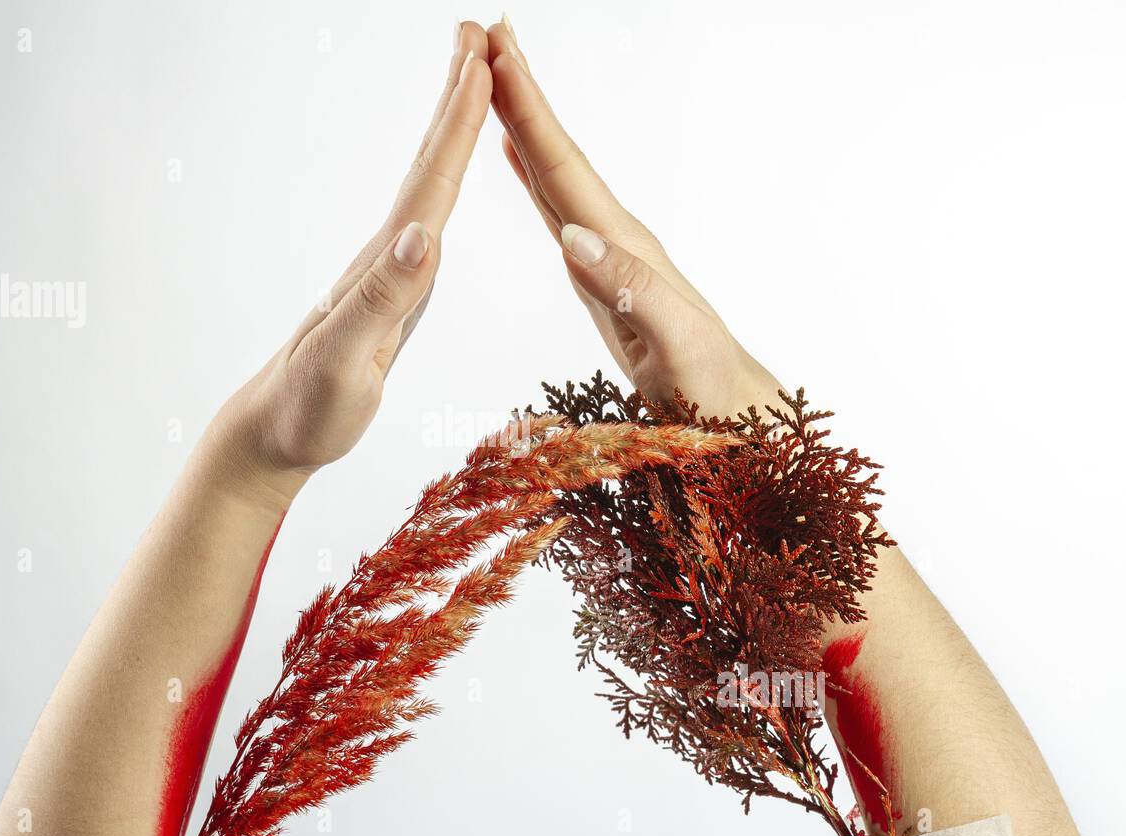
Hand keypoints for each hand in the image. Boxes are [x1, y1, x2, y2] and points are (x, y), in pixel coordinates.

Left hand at [211, 24, 492, 501]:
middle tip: (478, 37)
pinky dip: (444, 185)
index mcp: (384, 266)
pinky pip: (427, 222)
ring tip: (471, 84)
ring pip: (427, 188)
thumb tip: (426, 234)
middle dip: (455, 100)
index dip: (458, 125)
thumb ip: (383, 300)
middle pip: (426, 167)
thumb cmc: (308, 408)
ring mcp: (389, 272)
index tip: (483, 65)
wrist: (274, 432)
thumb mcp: (346, 361)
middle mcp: (387, 257)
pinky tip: (447, 184)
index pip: (429, 186)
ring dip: (451, 132)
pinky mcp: (392, 293)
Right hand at [486, 19, 778, 417]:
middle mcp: (613, 238)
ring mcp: (606, 255)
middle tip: (483, 33)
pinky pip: (556, 210)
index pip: (566, 167)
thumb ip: (630, 289)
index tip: (496, 52)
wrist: (737, 413)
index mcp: (623, 247)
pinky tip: (519, 158)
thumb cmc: (710, 388)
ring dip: (521, 124)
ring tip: (493, 76)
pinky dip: (532, 176)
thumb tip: (573, 236)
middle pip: (557, 154)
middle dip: (520, 94)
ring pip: (554, 174)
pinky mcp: (598, 277)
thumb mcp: (676, 344)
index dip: (529, 110)